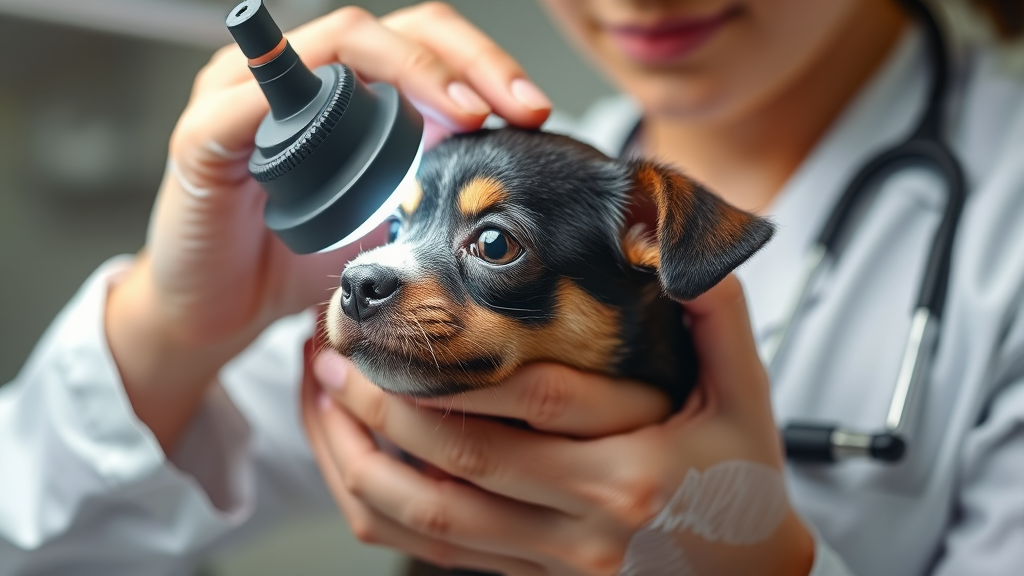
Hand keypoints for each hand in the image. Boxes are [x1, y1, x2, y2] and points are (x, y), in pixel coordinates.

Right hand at [107, 2, 552, 449]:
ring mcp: (250, 95)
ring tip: (464, 110)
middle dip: (468, 60)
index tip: (535, 113)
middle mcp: (303, 79)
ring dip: (411, 69)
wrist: (218, 312)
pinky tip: (361, 119)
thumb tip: (510, 177)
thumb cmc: (297, 259)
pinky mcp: (205, 133)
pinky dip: (301, 97)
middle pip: (395, 31)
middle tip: (517, 106)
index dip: (484, 67)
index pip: (426, 49)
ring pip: (341, 44)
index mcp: (348, 94)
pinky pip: (252, 98)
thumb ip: (429, 188)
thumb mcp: (386, 221)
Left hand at [304, 275, 814, 574]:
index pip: (535, 404)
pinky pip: (441, 555)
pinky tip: (359, 466)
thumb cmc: (744, 480)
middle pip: (467, 460)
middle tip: (337, 356)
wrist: (750, 575)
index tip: (409, 330)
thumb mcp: (745, 393)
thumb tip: (671, 243)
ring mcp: (558, 560)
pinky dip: (390, 511)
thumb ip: (717, 314)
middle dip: (388, 406)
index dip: (463, 366)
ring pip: (436, 519)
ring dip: (368, 461)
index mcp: (636, 468)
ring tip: (328, 405)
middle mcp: (590, 522)